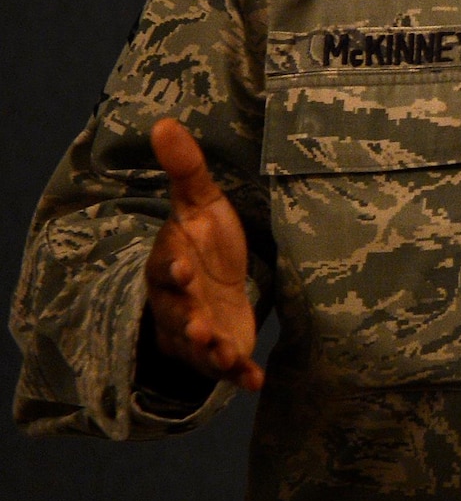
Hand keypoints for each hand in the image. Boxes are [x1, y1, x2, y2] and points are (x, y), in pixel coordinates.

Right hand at [142, 118, 262, 391]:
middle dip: (186, 319)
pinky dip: (239, 375)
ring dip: (209, 351)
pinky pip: (226, 369)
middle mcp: (179, 303)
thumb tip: (163, 121)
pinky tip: (257, 380)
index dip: (170, 269)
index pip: (163, 268)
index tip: (180, 265)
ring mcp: (199, 331)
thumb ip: (186, 169)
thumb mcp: (201, 204)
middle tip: (199, 324)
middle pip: (176, 314)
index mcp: (171, 265)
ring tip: (222, 351)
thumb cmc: (206, 241)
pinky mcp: (223, 351)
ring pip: (196, 347)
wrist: (216, 284)